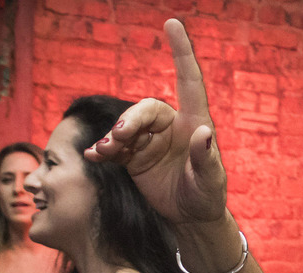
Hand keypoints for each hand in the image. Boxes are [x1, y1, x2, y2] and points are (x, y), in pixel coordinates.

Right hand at [85, 19, 226, 224]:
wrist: (190, 218)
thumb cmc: (207, 197)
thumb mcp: (210, 182)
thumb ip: (205, 158)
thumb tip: (204, 132)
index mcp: (195, 122)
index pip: (188, 80)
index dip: (181, 51)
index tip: (172, 23)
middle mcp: (170, 126)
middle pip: (146, 109)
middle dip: (131, 119)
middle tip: (120, 138)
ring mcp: (149, 140)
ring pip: (125, 127)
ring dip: (113, 137)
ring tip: (105, 152)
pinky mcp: (134, 157)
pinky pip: (114, 147)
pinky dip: (102, 150)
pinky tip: (92, 156)